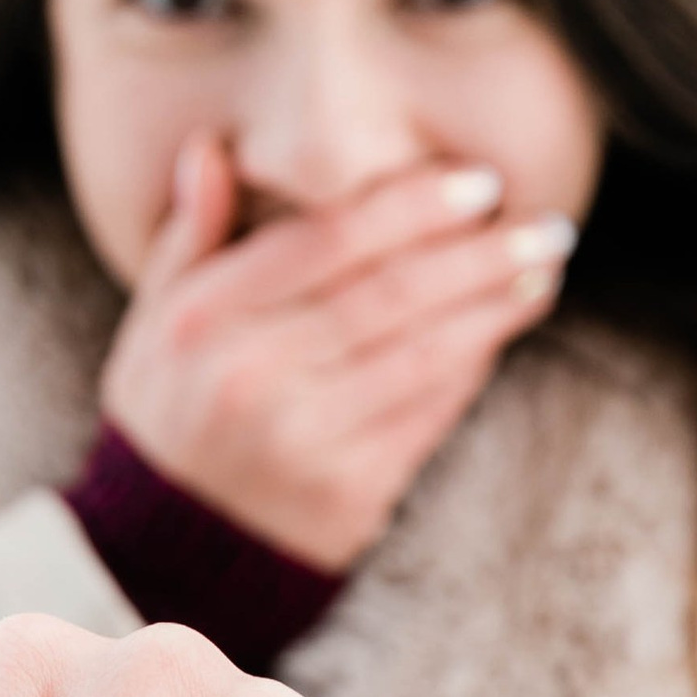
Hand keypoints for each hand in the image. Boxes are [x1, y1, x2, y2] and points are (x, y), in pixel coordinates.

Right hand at [98, 136, 577, 571]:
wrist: (170, 546)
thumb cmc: (172, 410)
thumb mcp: (152, 322)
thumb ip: (189, 236)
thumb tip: (211, 150)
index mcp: (202, 321)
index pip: (325, 242)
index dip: (411, 205)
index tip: (477, 180)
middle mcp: (250, 376)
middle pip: (389, 293)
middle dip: (479, 251)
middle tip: (544, 223)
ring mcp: (304, 439)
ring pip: (424, 352)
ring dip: (497, 305)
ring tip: (545, 267)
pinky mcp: (349, 490)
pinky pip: (431, 411)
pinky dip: (475, 364)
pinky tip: (507, 326)